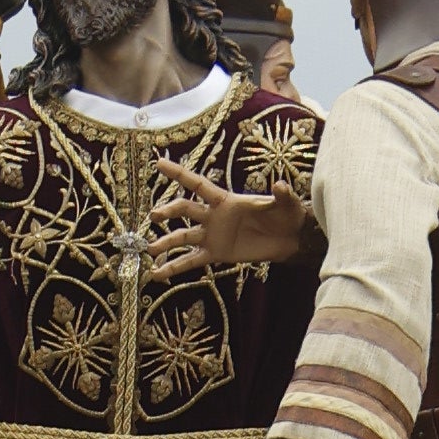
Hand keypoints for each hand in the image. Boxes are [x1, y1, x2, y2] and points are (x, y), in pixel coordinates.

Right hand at [149, 174, 317, 282]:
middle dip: (169, 211)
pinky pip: (191, 261)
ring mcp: (212, 235)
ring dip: (166, 243)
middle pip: (185, 210)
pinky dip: (175, 267)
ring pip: (183, 237)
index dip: (179, 173)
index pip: (197, 184)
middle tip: (155, 215)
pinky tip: (158, 275)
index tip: (159, 163)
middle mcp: (214, 216)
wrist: (288, 239)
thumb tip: (280, 185)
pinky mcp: (215, 254)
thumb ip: (280, 194)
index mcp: (225, 200)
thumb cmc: (286, 215)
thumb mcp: (285, 203)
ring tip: (150, 250)